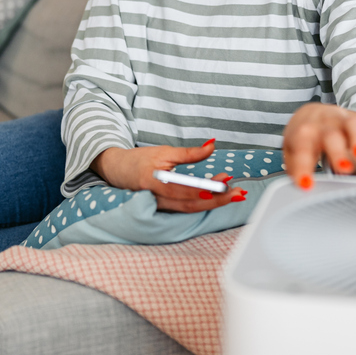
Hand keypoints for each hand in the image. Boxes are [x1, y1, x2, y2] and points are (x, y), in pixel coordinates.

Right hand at [91, 141, 246, 212]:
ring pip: (190, 209)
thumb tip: (212, 145)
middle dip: (217, 200)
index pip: (184, 190)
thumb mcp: (164, 151)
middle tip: (239, 193)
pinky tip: (218, 197)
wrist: (116, 170)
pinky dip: (204, 204)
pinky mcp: (165, 209)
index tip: (224, 184)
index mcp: (154, 182)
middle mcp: (157, 199)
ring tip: (234, 194)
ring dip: (214, 203)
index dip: (204, 189)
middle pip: (191, 204)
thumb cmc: (139, 159)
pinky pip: (186, 209)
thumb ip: (189, 153)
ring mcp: (160, 207)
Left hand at [282, 103, 355, 190]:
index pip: (301, 147)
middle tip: (342, 169)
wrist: (317, 114)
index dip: (302, 166)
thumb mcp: (293, 152)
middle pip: (330, 134)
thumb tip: (295, 192)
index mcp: (303, 131)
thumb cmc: (305, 139)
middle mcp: (325, 123)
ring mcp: (346, 120)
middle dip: (337, 151)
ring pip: (353, 125)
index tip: (306, 184)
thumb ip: (294, 169)